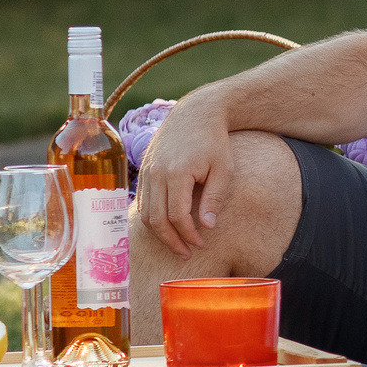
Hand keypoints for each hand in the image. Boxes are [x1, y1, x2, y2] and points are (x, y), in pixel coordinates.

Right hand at [134, 92, 232, 254]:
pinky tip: (167, 225)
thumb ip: (214, 198)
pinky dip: (152, 217)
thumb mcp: (223, 169)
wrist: (196, 113)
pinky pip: (143, 201)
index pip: (177, 216)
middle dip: (171, 241)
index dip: (188, 235)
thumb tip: (206, 227)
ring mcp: (147, 171)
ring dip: (159, 232)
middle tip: (186, 253)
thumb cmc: (214, 141)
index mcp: (176, 173)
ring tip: (177, 243)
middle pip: (156, 219)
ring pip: (145, 213)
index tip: (200, 244)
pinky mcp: (144, 169)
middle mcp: (156, 173)